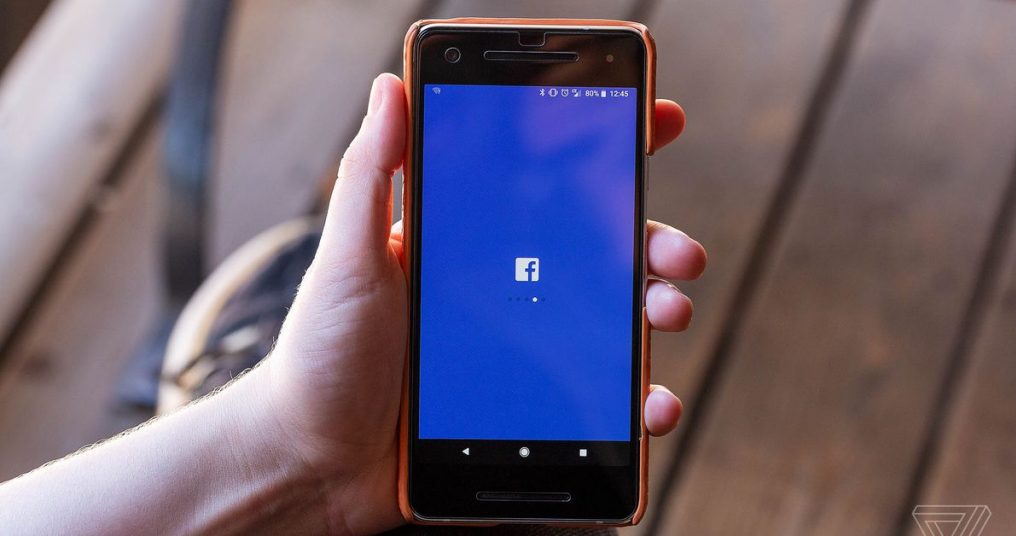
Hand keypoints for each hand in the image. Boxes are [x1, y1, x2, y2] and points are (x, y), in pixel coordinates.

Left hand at [256, 73, 705, 533]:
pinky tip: (651, 405)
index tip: (657, 123)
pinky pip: (599, 402)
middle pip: (600, 256)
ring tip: (669, 313)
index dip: (606, 154)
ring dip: (657, 311)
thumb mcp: (346, 257)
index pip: (547, 188)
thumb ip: (370, 175)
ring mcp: (523, 351)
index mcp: (470, 246)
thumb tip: (390, 85)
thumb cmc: (320, 355)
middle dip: (654, 244)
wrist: (313, 460)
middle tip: (679, 253)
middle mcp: (506, 292)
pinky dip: (638, 403)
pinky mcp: (531, 411)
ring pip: (612, 324)